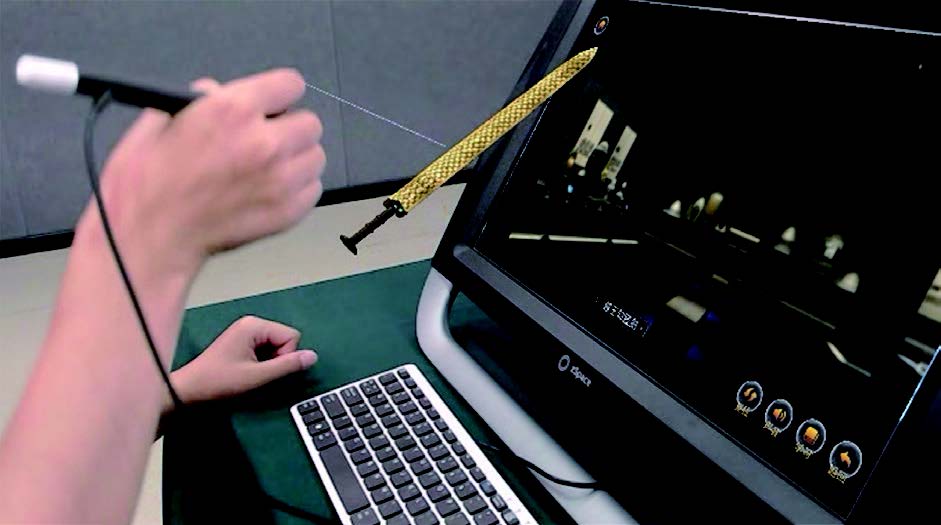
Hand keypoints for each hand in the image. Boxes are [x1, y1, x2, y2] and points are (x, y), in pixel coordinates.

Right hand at [79, 68, 324, 281]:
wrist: (149, 234)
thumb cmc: (147, 180)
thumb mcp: (164, 117)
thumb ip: (205, 99)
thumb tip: (222, 93)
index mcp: (234, 110)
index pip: (291, 84)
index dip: (279, 94)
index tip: (273, 104)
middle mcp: (264, 143)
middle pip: (311, 123)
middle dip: (290, 128)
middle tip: (268, 139)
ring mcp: (280, 180)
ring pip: (316, 157)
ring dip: (298, 158)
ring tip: (269, 168)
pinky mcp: (287, 212)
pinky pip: (313, 189)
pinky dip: (298, 188)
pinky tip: (271, 190)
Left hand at [166, 316, 317, 412]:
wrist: (189, 391)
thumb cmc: (220, 382)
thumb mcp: (258, 376)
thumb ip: (288, 365)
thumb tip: (313, 356)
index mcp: (254, 325)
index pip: (291, 336)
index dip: (286, 356)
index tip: (266, 370)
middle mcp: (250, 324)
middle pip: (284, 339)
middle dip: (278, 358)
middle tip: (258, 373)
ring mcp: (244, 332)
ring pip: (276, 346)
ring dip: (269, 362)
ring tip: (250, 373)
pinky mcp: (240, 343)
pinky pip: (265, 349)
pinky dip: (261, 362)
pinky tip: (246, 371)